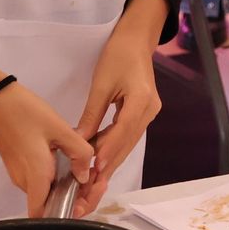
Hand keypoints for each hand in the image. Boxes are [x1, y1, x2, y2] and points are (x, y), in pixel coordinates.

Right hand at [0, 81, 95, 217]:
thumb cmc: (26, 112)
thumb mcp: (60, 128)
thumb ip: (78, 152)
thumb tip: (85, 176)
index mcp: (36, 176)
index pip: (44, 215)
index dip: (67, 214)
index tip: (87, 197)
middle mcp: (26, 182)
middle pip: (50, 205)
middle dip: (77, 198)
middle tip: (97, 180)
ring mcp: (21, 175)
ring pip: (48, 192)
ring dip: (69, 187)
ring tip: (91, 170)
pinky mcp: (20, 166)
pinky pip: (42, 180)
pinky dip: (59, 178)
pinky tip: (74, 163)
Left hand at [71, 28, 162, 216]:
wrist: (135, 40)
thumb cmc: (117, 55)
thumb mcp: (101, 83)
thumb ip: (92, 114)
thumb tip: (78, 141)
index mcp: (142, 99)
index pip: (124, 130)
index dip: (109, 150)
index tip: (95, 168)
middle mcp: (150, 110)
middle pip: (127, 143)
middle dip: (108, 166)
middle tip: (89, 188)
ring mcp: (149, 114)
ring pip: (127, 143)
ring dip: (109, 161)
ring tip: (90, 183)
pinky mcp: (143, 114)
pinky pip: (127, 136)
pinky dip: (112, 149)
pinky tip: (98, 162)